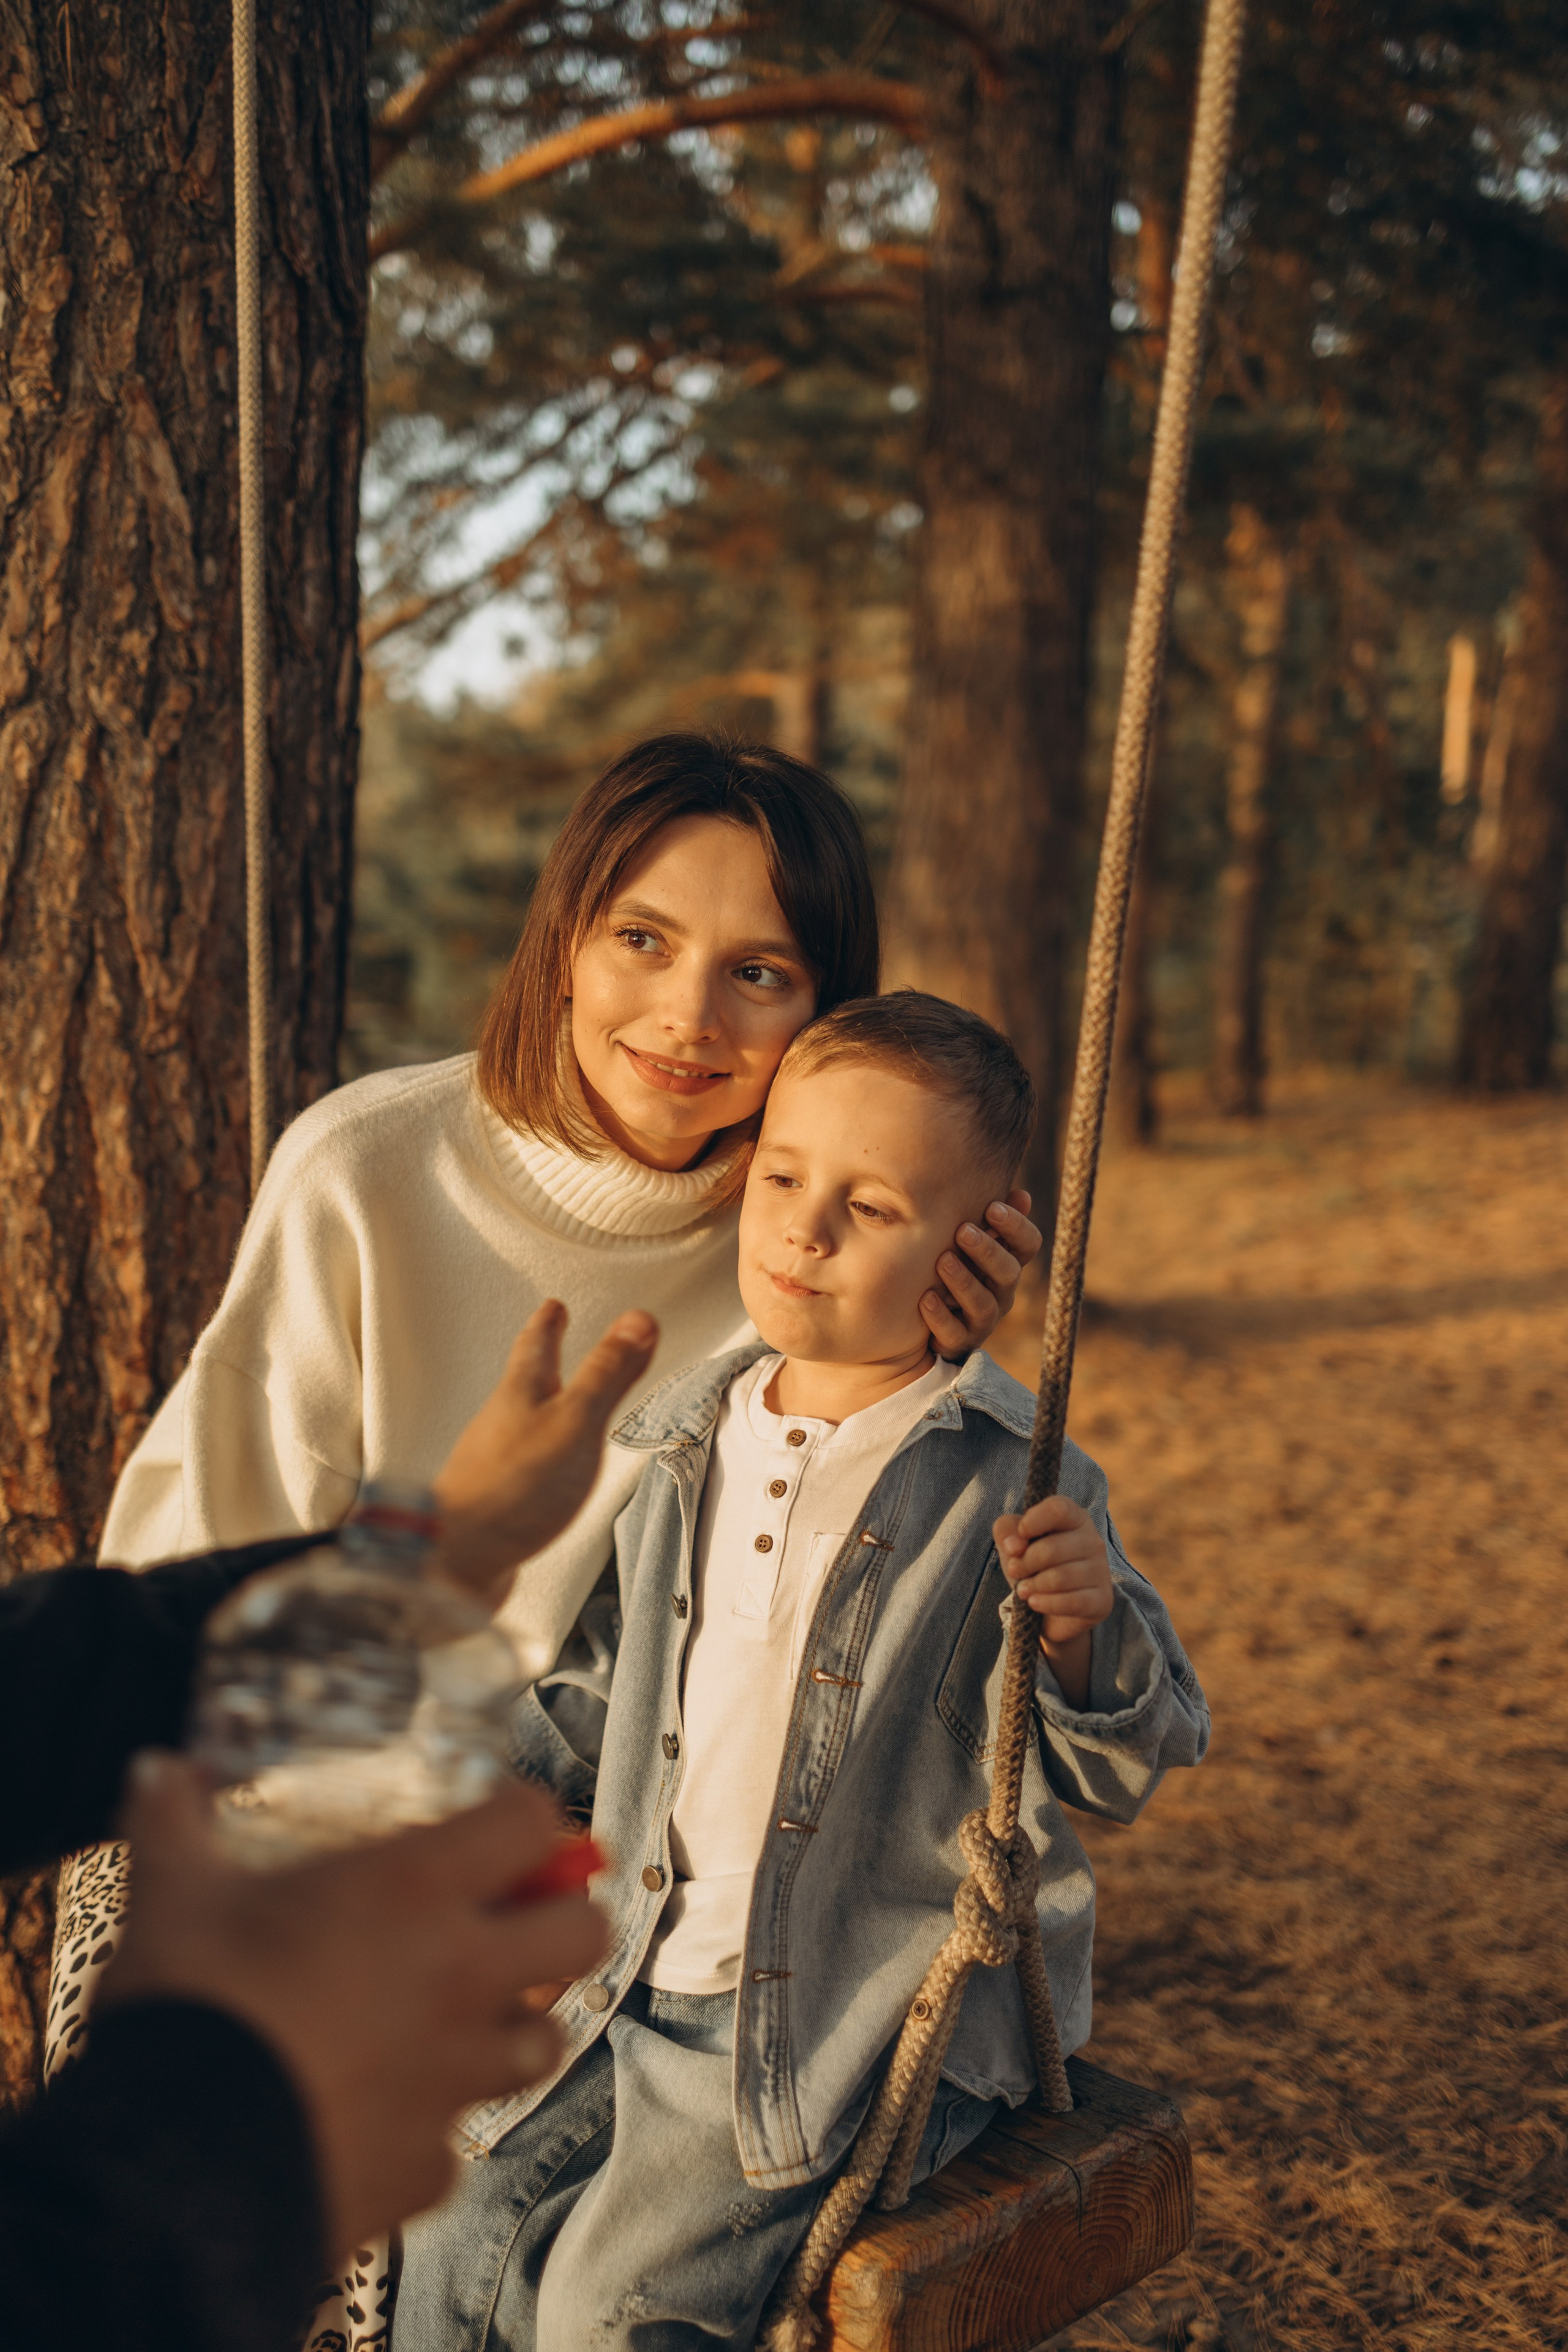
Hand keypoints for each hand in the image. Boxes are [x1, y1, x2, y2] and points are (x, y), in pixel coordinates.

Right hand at [102, 1754, 607, 2255]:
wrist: (174, 2171)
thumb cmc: (191, 2011)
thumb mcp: (171, 1893)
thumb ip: (173, 1821)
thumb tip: (159, 1770)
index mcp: (413, 1891)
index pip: (529, 1823)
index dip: (524, 1816)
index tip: (500, 1821)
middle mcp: (458, 1977)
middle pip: (584, 1935)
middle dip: (562, 1921)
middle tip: (514, 1922)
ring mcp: (454, 2076)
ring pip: (544, 2044)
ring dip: (512, 2027)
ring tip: (459, 2021)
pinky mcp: (428, 2167)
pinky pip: (455, 2143)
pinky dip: (429, 2129)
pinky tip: (383, 2117)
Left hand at [435, 1301, 657, 1607]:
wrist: (457, 1559)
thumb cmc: (514, 1489)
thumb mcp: (576, 1421)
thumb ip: (606, 1375)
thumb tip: (637, 1321)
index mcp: (520, 1394)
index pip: (536, 1346)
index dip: (548, 1324)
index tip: (555, 1306)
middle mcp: (501, 1422)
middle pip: (523, 1380)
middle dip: (540, 1357)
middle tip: (547, 1336)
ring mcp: (494, 1462)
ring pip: (518, 1420)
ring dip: (538, 1404)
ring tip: (552, 1399)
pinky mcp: (495, 1501)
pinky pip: (520, 1463)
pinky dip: (535, 1452)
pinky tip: (542, 1469)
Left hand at [921, 1191, 1041, 1358]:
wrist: (925, 1321)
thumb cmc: (953, 1266)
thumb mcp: (968, 1242)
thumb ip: (990, 1219)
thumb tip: (1022, 1194)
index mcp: (1006, 1264)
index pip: (1028, 1245)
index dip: (1016, 1226)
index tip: (992, 1207)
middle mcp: (1000, 1293)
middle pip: (1009, 1273)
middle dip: (987, 1251)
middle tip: (963, 1230)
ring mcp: (981, 1321)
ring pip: (983, 1305)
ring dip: (964, 1281)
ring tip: (942, 1260)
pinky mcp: (958, 1342)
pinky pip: (954, 1334)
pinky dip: (940, 1317)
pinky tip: (925, 1298)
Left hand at [995, 1495, 1113, 1709]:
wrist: (1045, 1618)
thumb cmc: (1026, 1572)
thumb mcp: (1011, 1548)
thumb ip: (1006, 1533)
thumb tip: (1012, 1539)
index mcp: (1071, 1520)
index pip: (1060, 1507)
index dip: (1036, 1520)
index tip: (1018, 1538)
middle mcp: (1092, 1542)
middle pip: (1056, 1546)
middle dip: (1027, 1561)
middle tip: (1014, 1572)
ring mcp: (1101, 1574)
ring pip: (1065, 1574)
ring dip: (1036, 1584)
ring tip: (1024, 1591)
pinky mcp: (1102, 1603)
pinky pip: (1075, 1601)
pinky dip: (1049, 1604)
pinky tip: (1035, 1605)